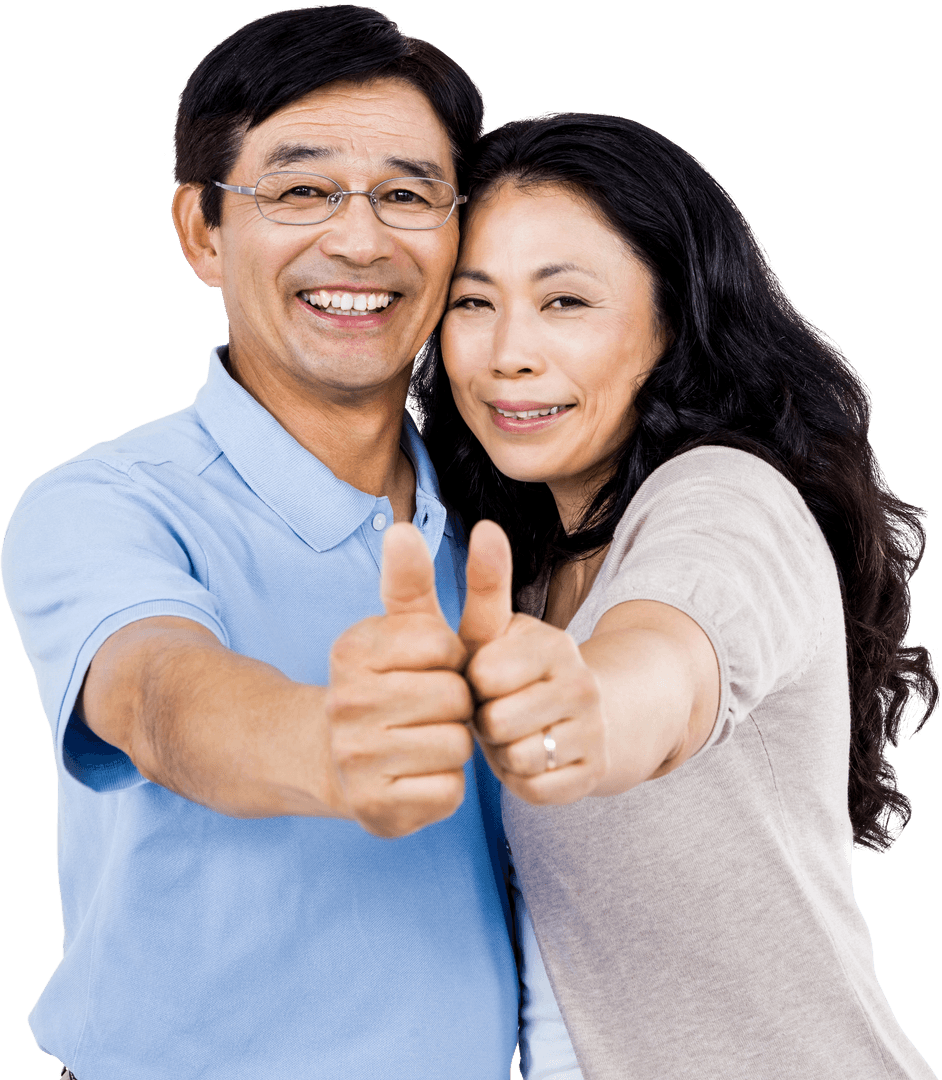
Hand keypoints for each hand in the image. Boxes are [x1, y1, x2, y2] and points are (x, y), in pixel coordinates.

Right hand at [326, 523, 473, 837]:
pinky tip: (418, 775)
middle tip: (429, 709)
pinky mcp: (376, 810)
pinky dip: (445, 784)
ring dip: (453, 743)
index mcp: (351, 653)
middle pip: (455, 698)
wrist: (333, 758)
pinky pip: (450, 791)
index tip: (428, 667)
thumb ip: (409, 582)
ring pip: (457, 745)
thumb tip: (402, 530)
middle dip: (455, 703)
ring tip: (424, 739)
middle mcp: (345, 704)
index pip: (443, 646)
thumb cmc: (385, 685)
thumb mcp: (398, 630)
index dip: (450, 659)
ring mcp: (357, 761)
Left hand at [460, 521, 608, 804]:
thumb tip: (486, 525)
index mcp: (553, 643)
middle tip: (497, 711)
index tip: (486, 677)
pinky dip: (521, 779)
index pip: (484, 674)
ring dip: (501, 752)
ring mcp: (592, 732)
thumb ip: (484, 583)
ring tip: (511, 734)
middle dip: (485, 721)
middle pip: (496, 720)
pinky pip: (533, 789)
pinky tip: (529, 759)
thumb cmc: (513, 670)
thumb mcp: (494, 630)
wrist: (581, 719)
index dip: (473, 682)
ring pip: (515, 757)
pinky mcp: (591, 775)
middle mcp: (581, 684)